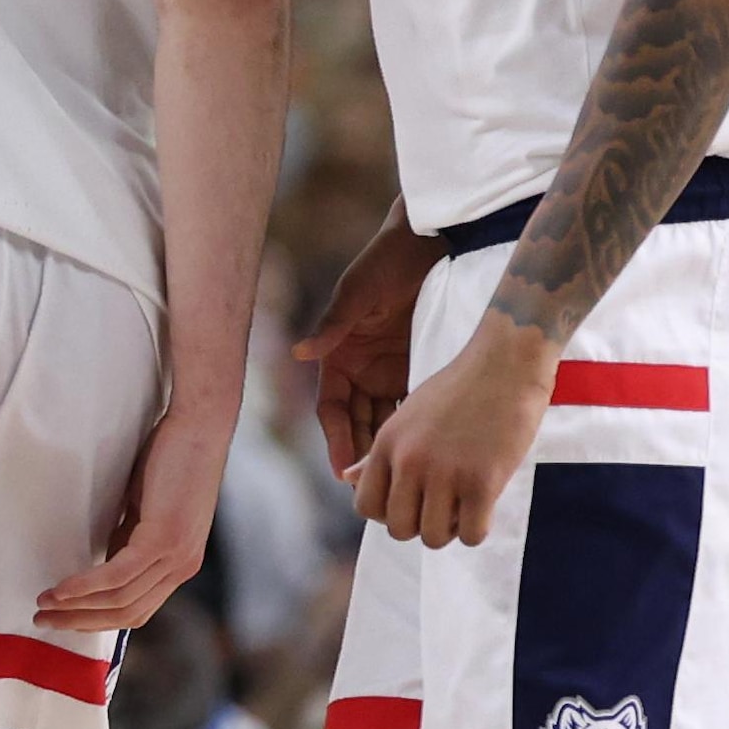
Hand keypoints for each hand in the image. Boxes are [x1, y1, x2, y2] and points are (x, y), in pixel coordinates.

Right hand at [40, 391, 231, 630]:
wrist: (199, 428)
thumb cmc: (171, 459)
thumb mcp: (144, 510)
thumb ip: (128, 539)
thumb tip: (101, 559)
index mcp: (179, 564)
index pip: (136, 609)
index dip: (97, 620)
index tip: (62, 616)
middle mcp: (182, 568)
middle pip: (127, 615)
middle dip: (81, 622)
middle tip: (43, 619)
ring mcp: (176, 556)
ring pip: (121, 600)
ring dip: (76, 607)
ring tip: (43, 603)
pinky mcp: (164, 539)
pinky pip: (118, 575)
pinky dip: (86, 586)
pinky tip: (61, 589)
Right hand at [292, 212, 436, 478]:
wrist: (429, 242)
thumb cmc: (386, 262)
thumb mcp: (358, 293)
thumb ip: (333, 325)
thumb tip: (299, 353)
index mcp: (338, 356)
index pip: (331, 408)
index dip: (336, 439)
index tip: (342, 470)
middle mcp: (360, 368)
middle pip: (357, 422)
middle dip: (363, 453)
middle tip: (375, 485)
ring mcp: (389, 370)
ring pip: (385, 419)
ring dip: (390, 446)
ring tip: (402, 477)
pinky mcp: (416, 367)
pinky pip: (414, 406)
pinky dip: (417, 427)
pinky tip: (428, 451)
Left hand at [348, 321, 552, 547]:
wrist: (506, 364)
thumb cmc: (459, 390)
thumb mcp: (407, 416)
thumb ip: (379, 452)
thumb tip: (347, 478)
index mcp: (387, 443)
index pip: (365, 506)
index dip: (388, 513)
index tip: (411, 502)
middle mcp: (409, 460)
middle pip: (398, 529)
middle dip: (419, 525)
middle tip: (441, 506)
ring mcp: (445, 473)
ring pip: (432, 538)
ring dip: (449, 530)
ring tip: (463, 506)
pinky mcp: (482, 482)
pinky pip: (471, 535)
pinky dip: (477, 531)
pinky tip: (483, 509)